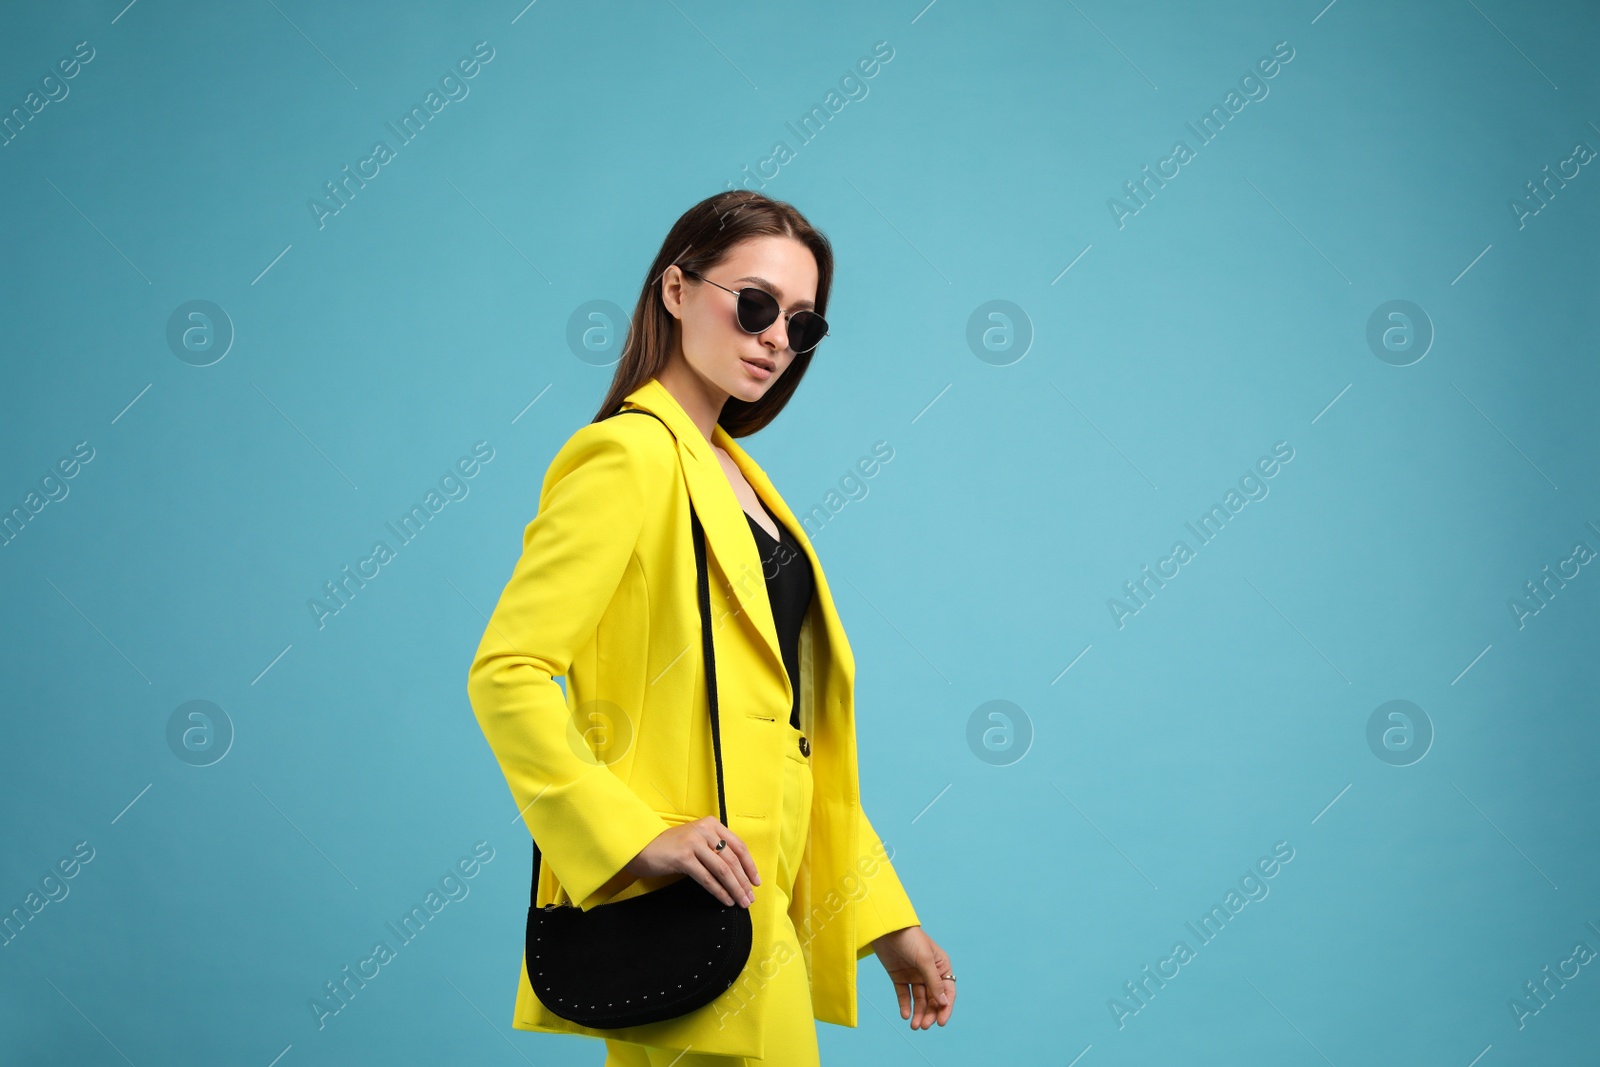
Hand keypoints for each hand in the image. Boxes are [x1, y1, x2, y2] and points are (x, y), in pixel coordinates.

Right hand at [623, 817, 760, 907]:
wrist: (641, 847)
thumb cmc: (670, 847)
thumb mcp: (696, 840)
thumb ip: (714, 848)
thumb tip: (738, 872)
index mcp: (711, 824)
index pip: (738, 846)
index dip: (750, 865)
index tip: (756, 881)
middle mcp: (705, 830)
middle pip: (732, 859)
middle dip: (744, 882)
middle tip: (750, 898)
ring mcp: (694, 842)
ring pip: (722, 870)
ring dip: (735, 888)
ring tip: (741, 902)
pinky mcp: (684, 857)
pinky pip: (707, 878)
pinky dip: (719, 891)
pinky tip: (725, 900)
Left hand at [870, 925, 953, 1029]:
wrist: (885, 928)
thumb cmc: (910, 938)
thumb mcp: (924, 959)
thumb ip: (934, 981)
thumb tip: (944, 1003)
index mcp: (941, 966)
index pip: (947, 992)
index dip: (945, 1008)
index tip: (940, 1022)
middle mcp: (929, 973)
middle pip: (933, 999)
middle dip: (930, 1013)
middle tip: (923, 1026)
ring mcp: (914, 975)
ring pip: (920, 1000)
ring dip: (918, 1013)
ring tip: (914, 1025)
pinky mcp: (899, 977)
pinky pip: (905, 995)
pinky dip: (905, 1005)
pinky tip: (904, 1014)